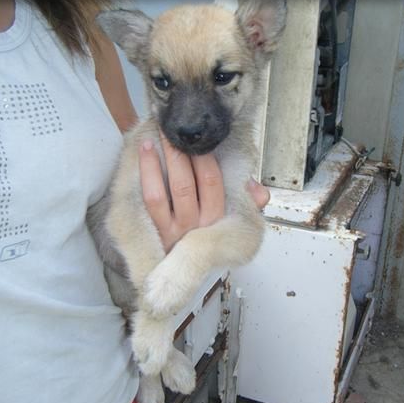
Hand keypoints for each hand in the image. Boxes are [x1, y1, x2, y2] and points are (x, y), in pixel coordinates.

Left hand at [139, 132, 268, 251]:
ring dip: (157, 161)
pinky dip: (145, 174)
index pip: (211, 182)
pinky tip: (143, 154)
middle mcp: (194, 226)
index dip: (202, 157)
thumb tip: (260, 193)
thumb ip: (247, 203)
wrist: (182, 272)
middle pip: (184, 184)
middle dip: (177, 154)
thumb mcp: (234, 223)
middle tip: (172, 130)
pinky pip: (148, 200)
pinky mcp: (153, 232)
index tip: (196, 138)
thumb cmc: (207, 237)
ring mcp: (171, 231)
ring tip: (155, 137)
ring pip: (162, 191)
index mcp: (216, 219)